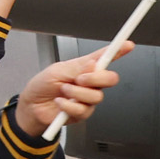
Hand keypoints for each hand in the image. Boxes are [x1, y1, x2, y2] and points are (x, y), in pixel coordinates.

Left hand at [14, 44, 132, 135]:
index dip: (118, 51)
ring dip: (76, 93)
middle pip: (110, 79)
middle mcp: (90, 83)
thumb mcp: (57, 70)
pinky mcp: (83, 113)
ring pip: (97, 96)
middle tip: (79, 78)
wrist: (31, 106)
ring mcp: (87, 98)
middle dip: (96, 78)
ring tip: (63, 91)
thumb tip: (94, 64)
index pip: (105, 58)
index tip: (128, 44)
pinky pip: (84, 110)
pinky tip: (60, 103)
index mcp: (84, 67)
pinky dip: (68, 105)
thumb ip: (77, 68)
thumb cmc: (42, 85)